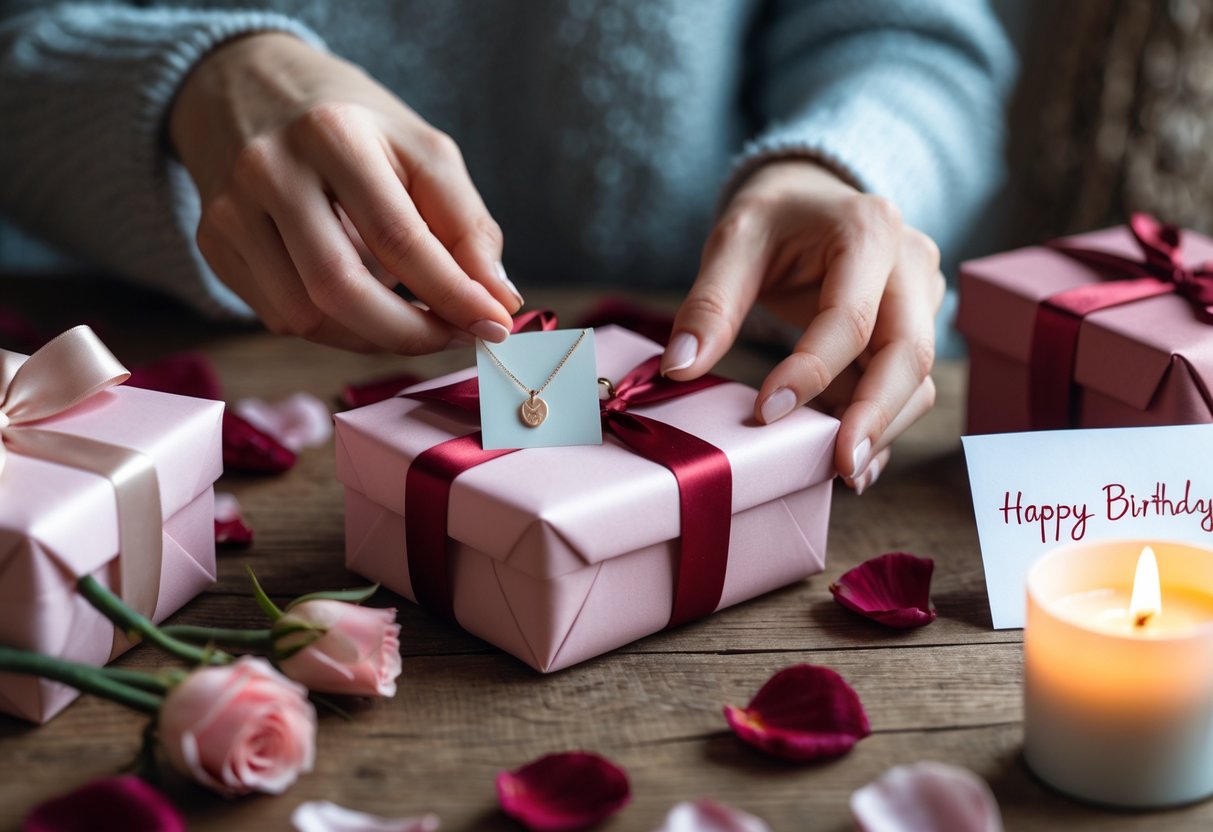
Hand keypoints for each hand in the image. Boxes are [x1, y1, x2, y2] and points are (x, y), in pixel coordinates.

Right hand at [169, 33, 521, 351]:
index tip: (495, 325)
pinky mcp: (212, 244)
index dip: (454, 294)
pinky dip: (334, 327)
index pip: (399, 239)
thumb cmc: (355, 127)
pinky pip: (279, 316)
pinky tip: (360, 302)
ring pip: (305, 317)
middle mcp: (270, 171)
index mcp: (332, 135)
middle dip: (410, 334)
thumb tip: (500, 300)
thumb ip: (467, 226)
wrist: (251, 87)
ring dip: (372, 338)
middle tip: (456, 338)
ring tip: (411, 319)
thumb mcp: (423, 152)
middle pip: (341, 288)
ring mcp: (230, 211)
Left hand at [663, 160, 943, 491]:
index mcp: (869, 231)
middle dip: (875, 416)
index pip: (851, 318)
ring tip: (838, 471)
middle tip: (840, 467)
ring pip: (918, 379)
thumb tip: (680, 368)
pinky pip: (906, 389)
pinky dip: (879, 426)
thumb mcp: (734, 241)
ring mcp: (921, 300)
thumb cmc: (775, 218)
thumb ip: (710, 303)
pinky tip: (847, 460)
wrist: (812, 200)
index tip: (767, 412)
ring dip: (881, 429)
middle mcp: (911, 265)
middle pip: (909, 353)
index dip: (812, 372)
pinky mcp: (912, 332)